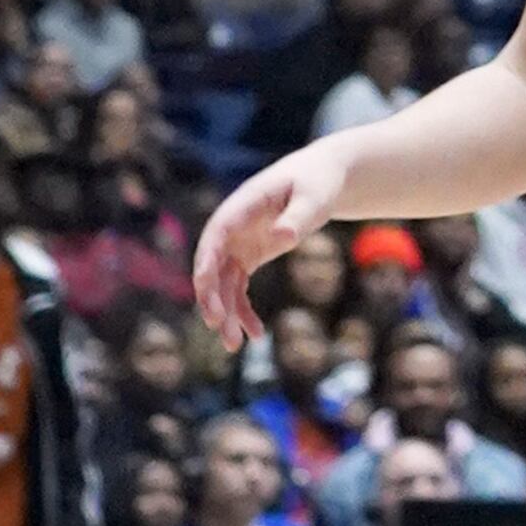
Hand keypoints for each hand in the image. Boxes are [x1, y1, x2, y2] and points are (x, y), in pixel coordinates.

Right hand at [192, 137, 357, 343]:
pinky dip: (244, 311)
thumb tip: (283, 236)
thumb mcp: (314, 196)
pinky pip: (238, 288)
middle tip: (219, 326)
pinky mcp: (248, 257)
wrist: (321, 179)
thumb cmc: (318, 182)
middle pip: (212, 265)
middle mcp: (232, 227)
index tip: (204, 287)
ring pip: (222, 283)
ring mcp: (237, 243)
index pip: (215, 235)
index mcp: (243, 206)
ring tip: (234, 345)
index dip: (206, 260)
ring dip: (226, 313)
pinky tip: (256, 335)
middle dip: (212, 297)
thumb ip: (298, 215)